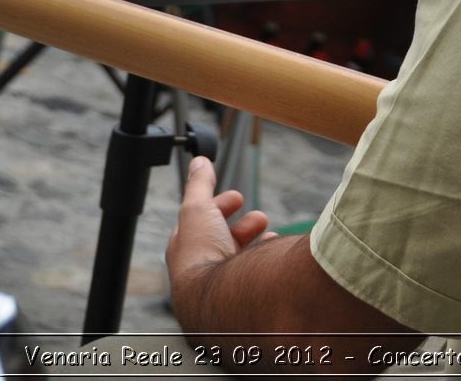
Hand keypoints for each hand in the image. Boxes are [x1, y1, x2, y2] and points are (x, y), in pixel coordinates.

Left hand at [166, 157, 273, 291]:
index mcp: (185, 250)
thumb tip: (199, 163)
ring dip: (254, 244)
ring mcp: (220, 286)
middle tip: (258, 217)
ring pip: (238, 261)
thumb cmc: (203, 256)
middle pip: (221, 243)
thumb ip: (199, 184)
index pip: (199, 224)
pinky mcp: (240, 298)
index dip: (217, 207)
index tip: (236, 197)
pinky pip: (254, 277)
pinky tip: (275, 254)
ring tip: (270, 234)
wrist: (219, 298)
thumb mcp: (197, 207)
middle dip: (240, 226)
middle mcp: (201, 271)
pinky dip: (266, 262)